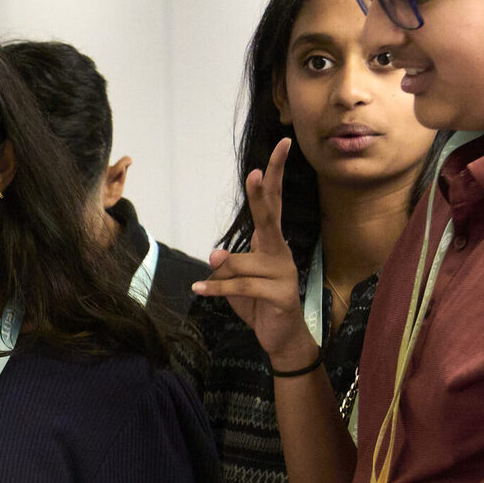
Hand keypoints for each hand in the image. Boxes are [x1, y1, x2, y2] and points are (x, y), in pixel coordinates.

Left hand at [194, 139, 321, 371]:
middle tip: (255, 173)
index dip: (275, 175)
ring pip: (242, 262)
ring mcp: (284, 272)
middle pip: (270, 216)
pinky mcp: (281, 294)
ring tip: (206, 283)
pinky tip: (200, 290)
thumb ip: (226, 266)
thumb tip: (216, 254)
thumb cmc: (257, 302)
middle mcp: (280, 252)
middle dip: (262, 194)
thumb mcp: (234, 281)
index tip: (282, 145)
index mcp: (270, 243)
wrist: (280, 337)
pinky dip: (217, 289)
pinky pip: (242, 285)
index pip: (272, 202)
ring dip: (221, 274)